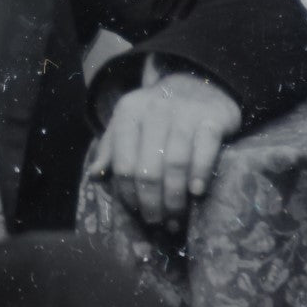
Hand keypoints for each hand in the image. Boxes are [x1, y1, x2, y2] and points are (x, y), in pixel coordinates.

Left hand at [91, 65, 240, 231]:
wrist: (198, 86)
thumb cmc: (158, 116)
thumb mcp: (129, 124)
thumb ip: (111, 149)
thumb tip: (95, 175)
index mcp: (128, 112)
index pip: (122, 163)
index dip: (128, 193)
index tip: (136, 211)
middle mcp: (154, 110)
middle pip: (149, 169)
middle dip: (152, 202)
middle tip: (156, 220)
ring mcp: (185, 112)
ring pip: (176, 164)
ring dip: (174, 198)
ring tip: (174, 217)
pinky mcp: (211, 118)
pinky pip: (204, 152)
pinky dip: (199, 174)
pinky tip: (196, 192)